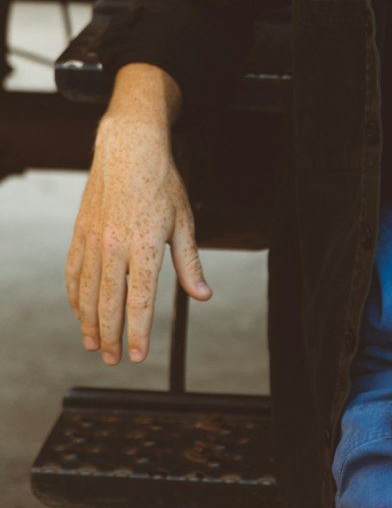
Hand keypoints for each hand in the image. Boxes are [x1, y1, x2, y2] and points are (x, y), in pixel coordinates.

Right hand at [65, 115, 210, 363]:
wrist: (129, 148)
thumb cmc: (161, 183)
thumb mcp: (184, 221)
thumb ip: (190, 263)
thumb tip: (202, 294)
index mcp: (144, 246)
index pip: (140, 300)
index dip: (139, 331)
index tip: (138, 354)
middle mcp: (115, 246)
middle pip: (109, 303)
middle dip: (110, 335)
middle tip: (112, 359)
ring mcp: (94, 239)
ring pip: (87, 291)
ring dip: (89, 322)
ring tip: (93, 344)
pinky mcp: (80, 232)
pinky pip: (73, 271)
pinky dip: (75, 295)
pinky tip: (79, 310)